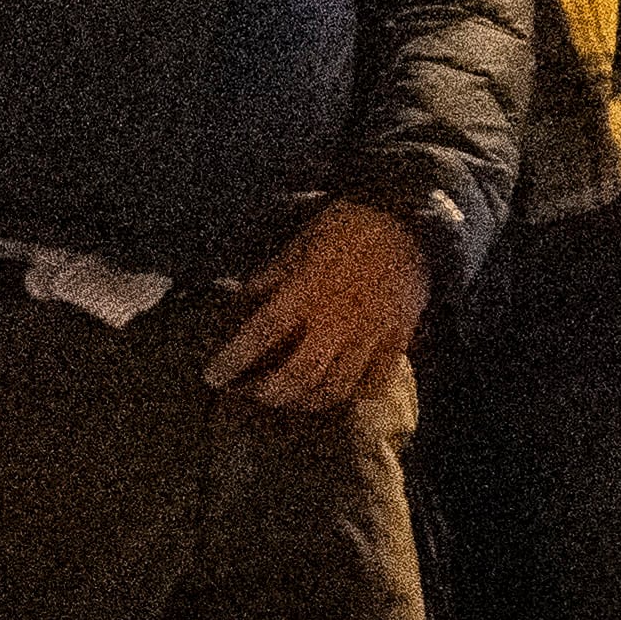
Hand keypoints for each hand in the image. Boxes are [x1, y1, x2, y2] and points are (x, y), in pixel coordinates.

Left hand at [205, 198, 426, 410]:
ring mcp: (369, 336)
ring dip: (306, 400)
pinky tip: (338, 390)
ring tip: (290, 397)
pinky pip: (374, 382)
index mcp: (306, 293)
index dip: (233, 360)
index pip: (260, 335)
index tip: (213, 375)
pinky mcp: (397, 340)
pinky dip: (353, 394)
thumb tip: (245, 299)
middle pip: (297, 376)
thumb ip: (273, 276)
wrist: (407, 219)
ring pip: (335, 388)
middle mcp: (335, 322)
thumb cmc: (348, 226)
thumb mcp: (300, 242)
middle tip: (253, 391)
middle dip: (269, 393)